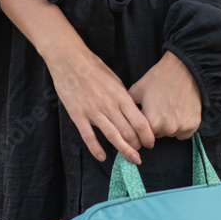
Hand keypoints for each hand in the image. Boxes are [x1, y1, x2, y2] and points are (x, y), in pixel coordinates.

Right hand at [44, 41, 155, 164]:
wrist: (70, 60)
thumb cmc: (94, 68)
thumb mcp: (115, 80)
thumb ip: (123, 98)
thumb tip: (133, 114)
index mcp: (120, 95)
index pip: (140, 121)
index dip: (147, 136)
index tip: (150, 142)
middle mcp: (109, 105)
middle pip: (128, 132)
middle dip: (137, 146)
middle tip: (140, 153)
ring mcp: (93, 111)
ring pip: (112, 136)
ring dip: (124, 151)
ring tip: (131, 160)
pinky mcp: (78, 115)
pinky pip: (88, 136)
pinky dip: (96, 149)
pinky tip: (102, 157)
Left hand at [128, 50, 201, 139]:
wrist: (182, 68)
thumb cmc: (159, 77)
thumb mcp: (137, 90)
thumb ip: (128, 108)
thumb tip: (123, 120)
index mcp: (151, 123)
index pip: (141, 136)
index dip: (140, 128)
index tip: (142, 120)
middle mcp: (167, 129)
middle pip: (156, 135)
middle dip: (154, 126)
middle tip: (156, 109)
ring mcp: (182, 128)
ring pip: (170, 134)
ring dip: (167, 126)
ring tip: (168, 107)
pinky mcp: (193, 125)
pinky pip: (184, 133)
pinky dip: (181, 126)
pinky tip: (179, 112)